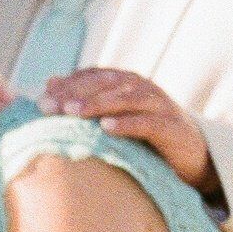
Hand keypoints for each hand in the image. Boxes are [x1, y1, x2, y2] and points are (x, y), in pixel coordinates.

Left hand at [38, 67, 212, 196]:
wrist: (190, 154)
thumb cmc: (143, 134)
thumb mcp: (113, 115)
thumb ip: (84, 98)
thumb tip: (50, 83)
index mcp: (126, 82)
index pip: (93, 76)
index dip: (68, 85)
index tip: (42, 100)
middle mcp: (143, 88)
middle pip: (107, 84)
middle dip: (77, 93)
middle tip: (51, 107)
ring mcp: (160, 106)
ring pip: (127, 98)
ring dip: (99, 104)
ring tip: (74, 113)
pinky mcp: (173, 127)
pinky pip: (149, 123)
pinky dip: (128, 123)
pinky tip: (107, 128)